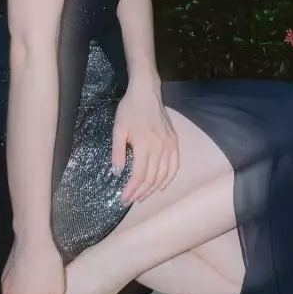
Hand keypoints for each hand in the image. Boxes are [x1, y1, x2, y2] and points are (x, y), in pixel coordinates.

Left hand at [112, 80, 178, 203]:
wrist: (147, 93)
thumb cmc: (129, 109)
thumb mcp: (118, 129)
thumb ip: (118, 152)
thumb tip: (117, 173)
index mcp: (144, 145)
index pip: (139, 175)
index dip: (131, 190)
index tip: (123, 199)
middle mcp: (160, 147)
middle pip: (152, 178)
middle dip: (140, 193)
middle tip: (130, 200)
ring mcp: (170, 145)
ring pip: (163, 175)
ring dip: (153, 189)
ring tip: (142, 196)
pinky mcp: (174, 142)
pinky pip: (174, 166)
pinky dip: (168, 179)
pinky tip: (160, 186)